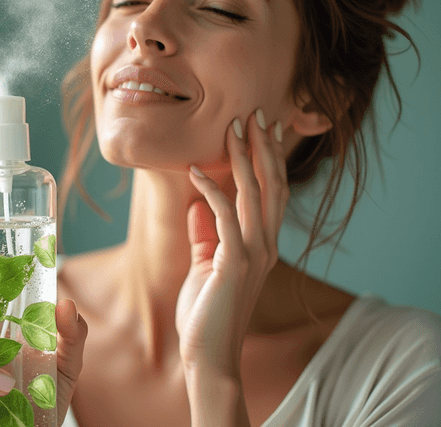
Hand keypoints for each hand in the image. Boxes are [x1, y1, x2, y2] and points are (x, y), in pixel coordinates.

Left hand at [177, 109, 287, 376]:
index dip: (268, 159)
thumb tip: (197, 205)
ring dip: (243, 158)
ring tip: (233, 127)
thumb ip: (205, 235)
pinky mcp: (234, 263)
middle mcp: (265, 245)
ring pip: (253, 194)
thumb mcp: (205, 265)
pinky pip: (224, 216)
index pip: (271, 192)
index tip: (261, 127)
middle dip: (263, 147)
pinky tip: (195, 169)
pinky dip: (211, 190)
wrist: (207, 353)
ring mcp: (254, 254)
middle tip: (255, 113)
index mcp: (261, 244)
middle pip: (270, 185)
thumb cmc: (205, 311)